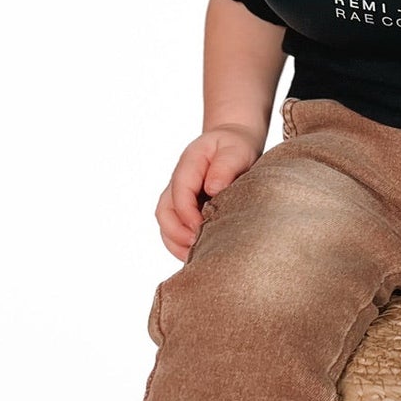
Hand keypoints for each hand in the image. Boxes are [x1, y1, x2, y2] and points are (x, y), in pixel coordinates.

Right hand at [156, 127, 261, 261]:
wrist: (233, 144)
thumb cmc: (236, 147)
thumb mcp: (236, 150)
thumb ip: (225, 167)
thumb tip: (213, 189)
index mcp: (189, 164)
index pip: (180, 192)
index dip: (187, 213)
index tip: (202, 228)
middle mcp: (178, 182)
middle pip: (164, 212)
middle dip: (178, 233)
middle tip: (199, 246)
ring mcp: (178, 196)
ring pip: (166, 224)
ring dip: (177, 243)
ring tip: (196, 256)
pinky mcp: (185, 209)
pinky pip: (175, 230)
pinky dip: (181, 245)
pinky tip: (197, 255)